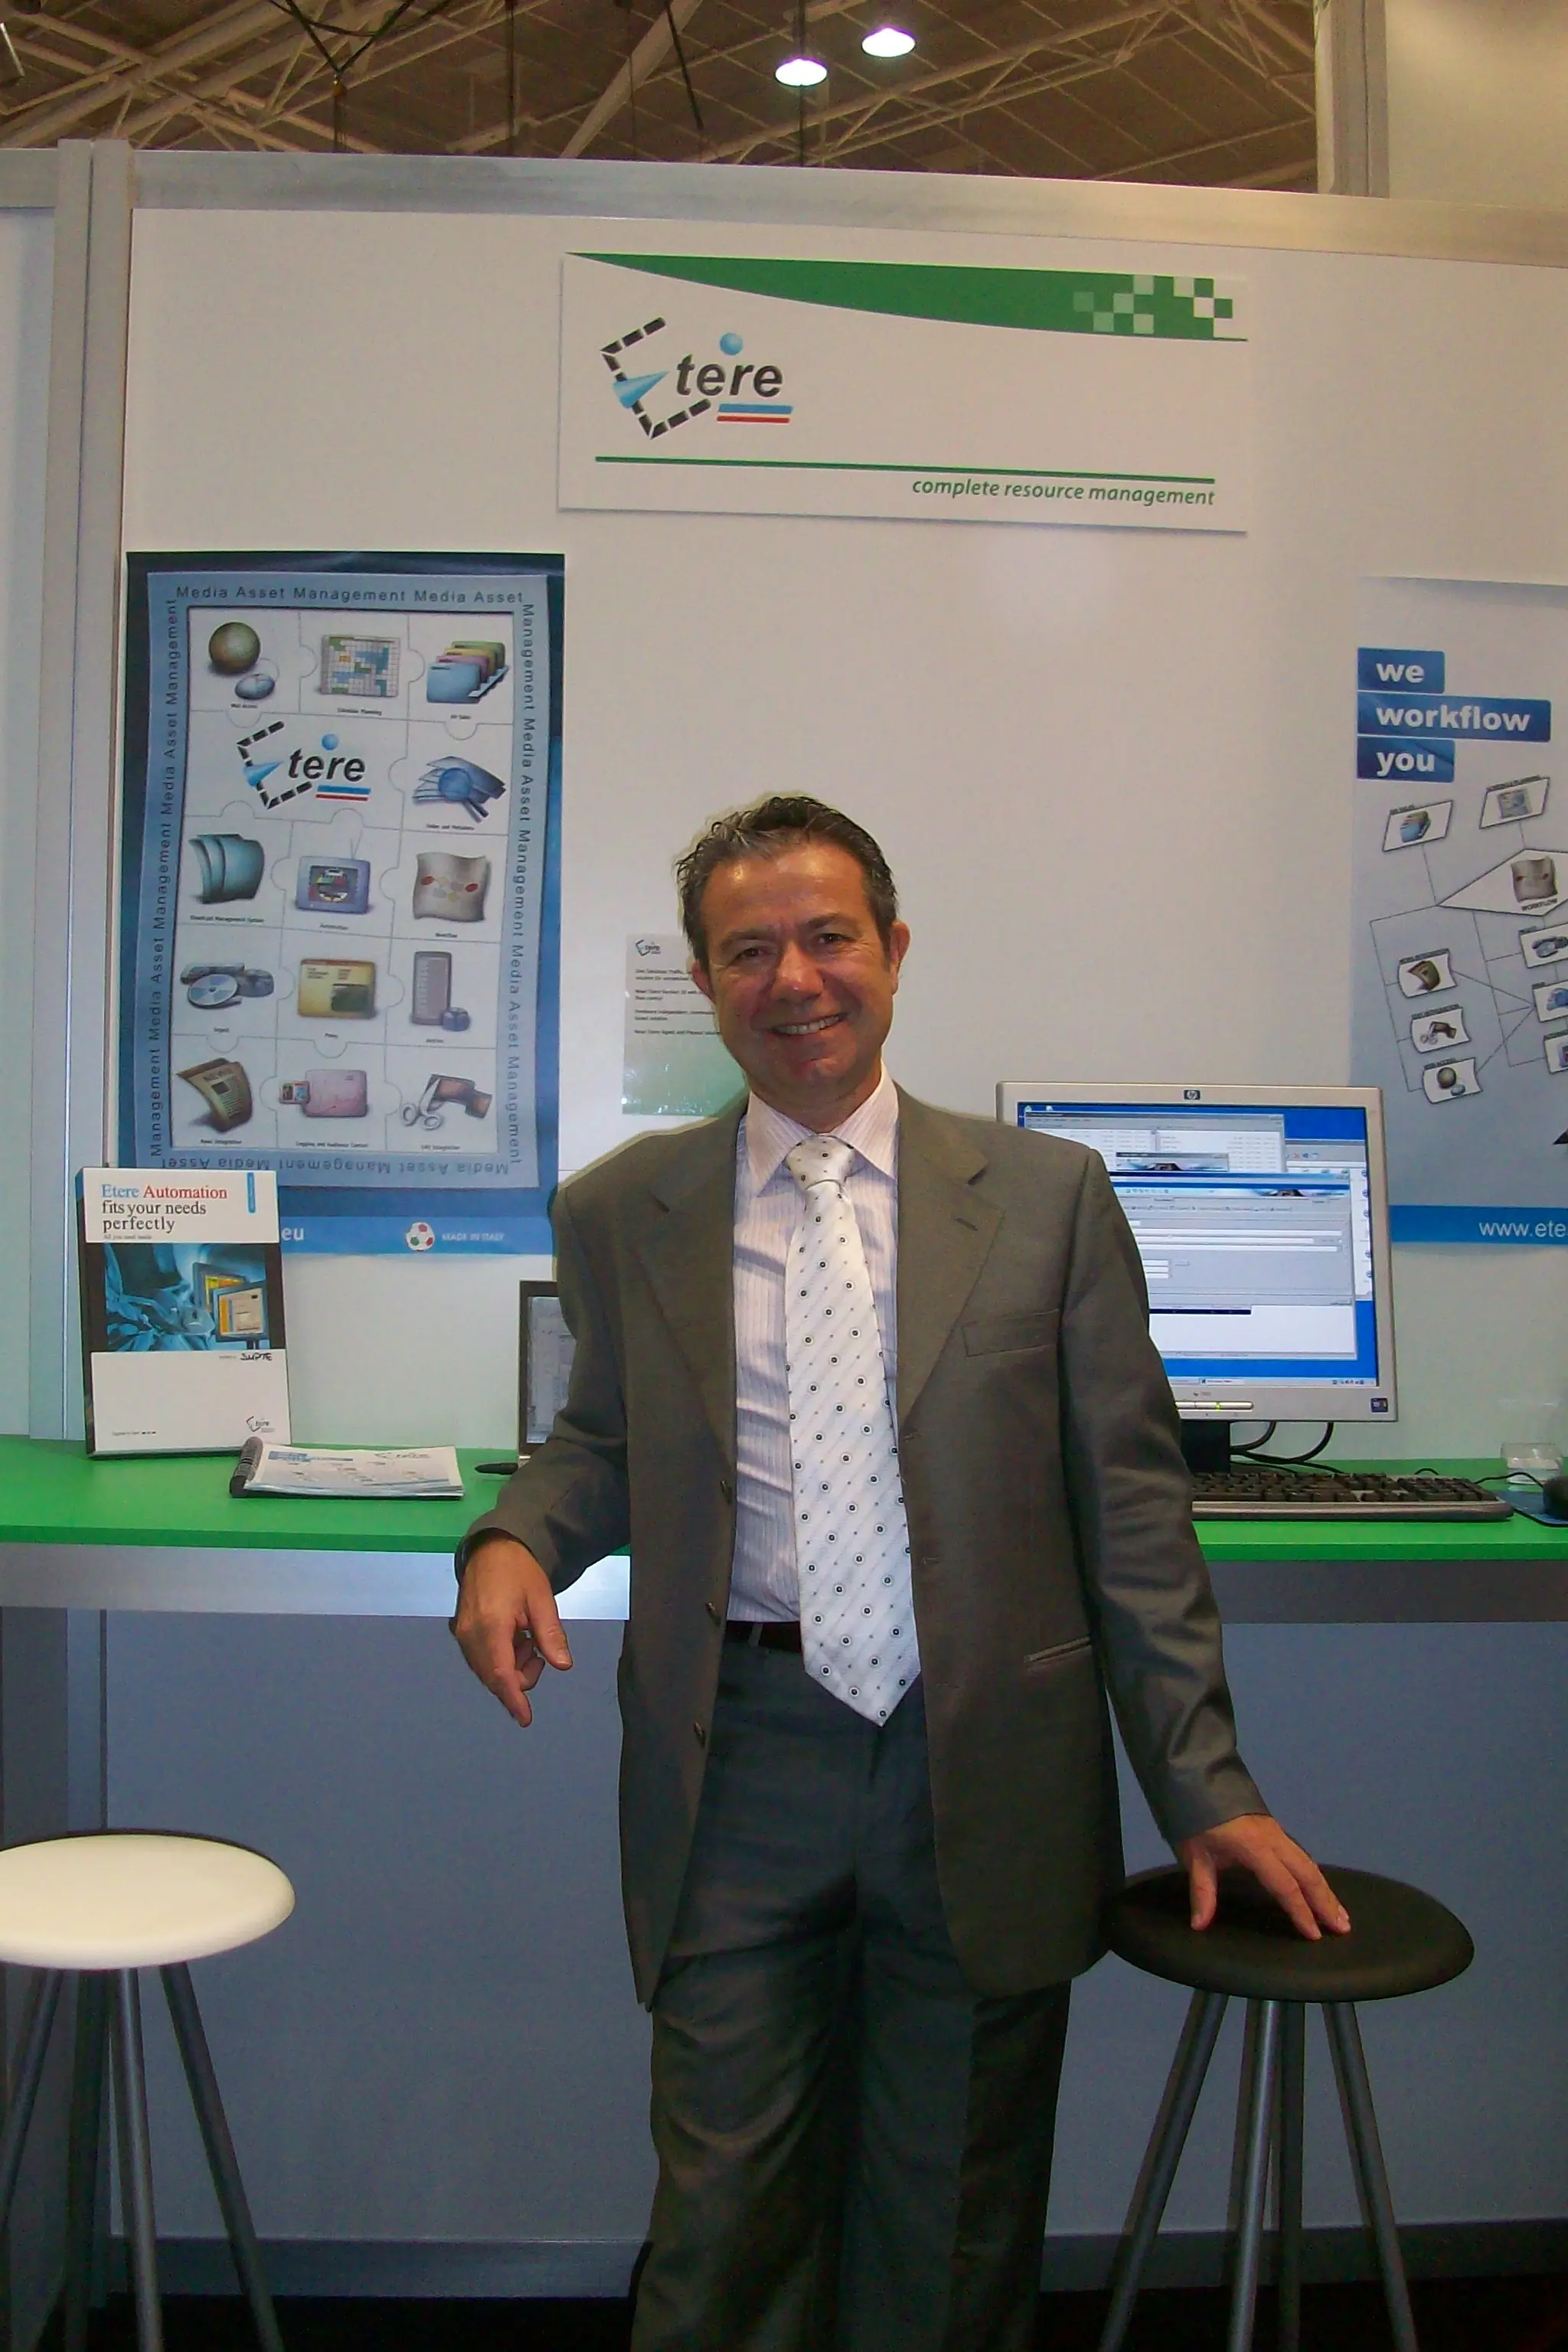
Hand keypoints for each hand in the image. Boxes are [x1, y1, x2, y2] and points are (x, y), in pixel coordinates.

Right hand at [451, 1534, 571, 1726]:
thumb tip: (562, 1665)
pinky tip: (514, 1639)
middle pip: (493, 1677)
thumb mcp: (541, 1599)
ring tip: (527, 1640)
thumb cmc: (519, 1571)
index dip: (514, 1699)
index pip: (500, 1674)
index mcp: (490, 1625)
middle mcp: (470, 1635)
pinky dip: (500, 1659)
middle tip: (538, 1651)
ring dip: (510, 1667)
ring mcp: (461, 1634)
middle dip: (520, 1677)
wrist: (490, 1548)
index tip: (525, 1719)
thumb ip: (550, 1634)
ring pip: (486, 1670)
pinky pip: (480, 1659)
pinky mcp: (460, 1632)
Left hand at [1176, 1814, 1350, 1941]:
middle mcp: (1273, 1839)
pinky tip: (1319, 1887)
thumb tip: (1199, 1925)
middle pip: (1307, 1873)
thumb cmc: (1194, 1817)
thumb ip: (1202, 1890)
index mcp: (1255, 1846)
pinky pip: (1301, 1855)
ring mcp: (1276, 1831)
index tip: (1315, 1935)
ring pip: (1308, 1862)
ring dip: (1325, 1889)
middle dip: (1325, 1902)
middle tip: (1343, 1928)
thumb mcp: (1194, 1854)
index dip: (1300, 1911)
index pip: (1284, 1885)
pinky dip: (1315, 1875)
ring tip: (1340, 1914)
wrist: (1196, 1776)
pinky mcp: (1274, 1828)